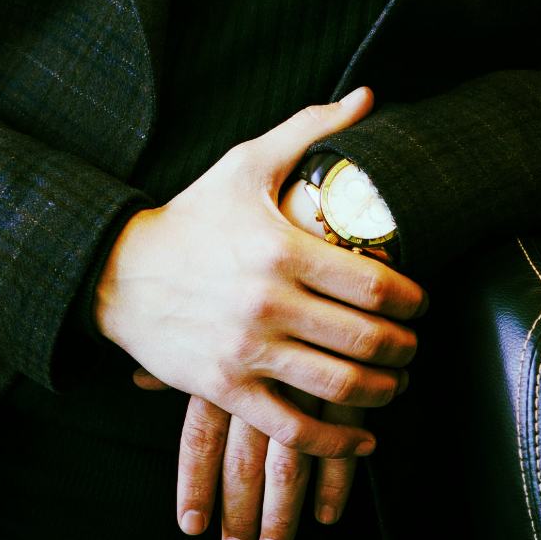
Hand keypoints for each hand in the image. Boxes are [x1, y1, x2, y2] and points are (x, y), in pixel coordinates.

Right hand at [94, 88, 424, 462]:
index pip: (373, 283)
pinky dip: (336, 442)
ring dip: (382, 393)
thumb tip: (368, 97)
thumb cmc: (192, 214)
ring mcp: (245, 350)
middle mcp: (267, 303)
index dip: (412, 298)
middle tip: (413, 346)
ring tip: (396, 384)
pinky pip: (293, 429)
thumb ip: (311, 130)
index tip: (422, 303)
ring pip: (338, 387)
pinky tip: (362, 438)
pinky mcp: (225, 388)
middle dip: (404, 348)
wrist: (119, 272)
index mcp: (280, 246)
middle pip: (365, 339)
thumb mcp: (246, 162)